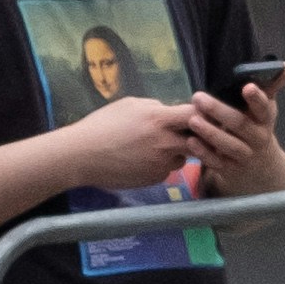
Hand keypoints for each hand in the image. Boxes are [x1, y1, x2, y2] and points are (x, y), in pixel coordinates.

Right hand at [64, 94, 206, 192]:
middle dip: (196, 137)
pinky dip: (160, 165)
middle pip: (199, 140)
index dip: (202, 115)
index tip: (199, 115)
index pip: (197, 115)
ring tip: (153, 148)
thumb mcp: (130, 105)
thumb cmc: (102, 125)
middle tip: (185, 134)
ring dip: (177, 152)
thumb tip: (169, 112)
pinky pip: (167, 170)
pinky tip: (141, 160)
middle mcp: (166, 143)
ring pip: (183, 157)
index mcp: (160, 119)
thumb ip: (155, 107)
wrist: (82, 155)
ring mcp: (162, 164)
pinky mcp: (155, 179)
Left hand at [187, 80, 284, 195]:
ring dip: (210, 132)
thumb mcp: (267, 112)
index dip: (257, 99)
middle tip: (198, 97)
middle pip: (240, 124)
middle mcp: (257, 139)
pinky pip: (216, 162)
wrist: (263, 170)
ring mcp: (244, 156)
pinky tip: (191, 141)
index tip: (247, 87)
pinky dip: (204, 152)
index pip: (264, 109)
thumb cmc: (259, 130)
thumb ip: (272, 88)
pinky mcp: (230, 170)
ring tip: (193, 119)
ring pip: (228, 145)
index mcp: (265, 121)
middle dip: (219, 111)